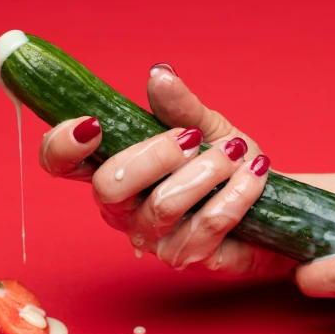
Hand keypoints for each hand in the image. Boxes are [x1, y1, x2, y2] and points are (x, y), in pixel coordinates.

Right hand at [40, 63, 294, 276]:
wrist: (273, 202)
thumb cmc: (228, 164)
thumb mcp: (204, 125)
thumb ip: (179, 106)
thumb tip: (159, 75)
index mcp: (115, 172)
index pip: (61, 165)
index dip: (61, 145)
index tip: (92, 123)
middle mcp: (124, 211)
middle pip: (107, 188)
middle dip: (156, 155)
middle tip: (193, 138)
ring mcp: (155, 240)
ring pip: (162, 207)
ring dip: (206, 171)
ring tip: (235, 152)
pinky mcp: (191, 258)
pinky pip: (206, 225)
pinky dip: (236, 193)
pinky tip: (253, 173)